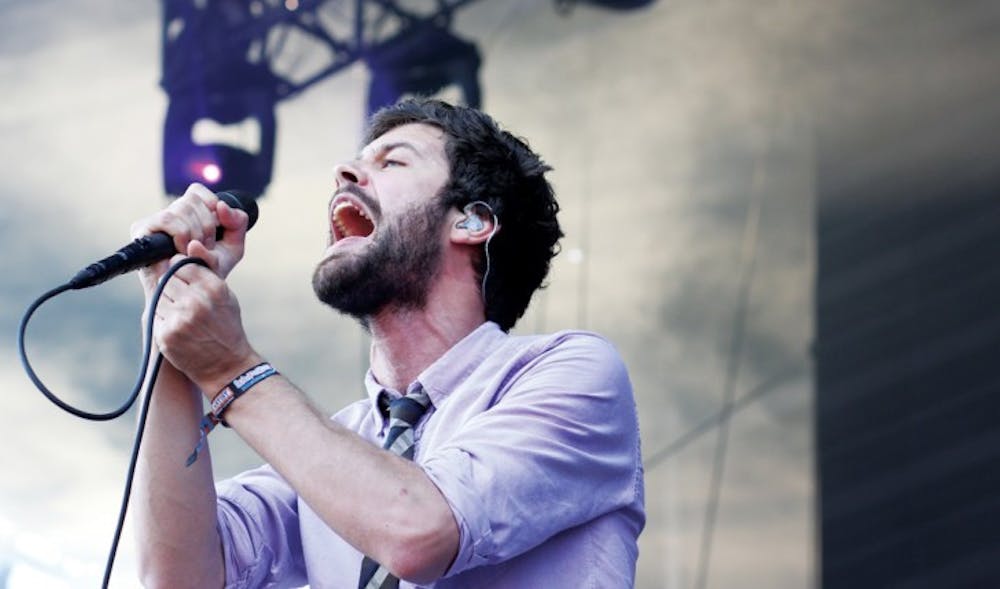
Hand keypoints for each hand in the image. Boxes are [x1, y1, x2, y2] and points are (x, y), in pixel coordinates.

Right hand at [130, 183, 248, 299]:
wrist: (190, 293)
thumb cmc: (209, 270)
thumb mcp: (233, 246)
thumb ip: (237, 223)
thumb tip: (222, 205)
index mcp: (187, 213)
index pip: (197, 191)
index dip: (211, 205)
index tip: (217, 228)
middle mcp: (169, 213)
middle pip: (191, 200)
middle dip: (206, 226)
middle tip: (206, 247)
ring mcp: (154, 221)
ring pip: (181, 208)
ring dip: (195, 232)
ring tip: (194, 251)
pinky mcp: (141, 230)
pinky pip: (167, 219)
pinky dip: (182, 233)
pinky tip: (183, 250)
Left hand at [151, 252, 259, 394]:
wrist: (227, 366)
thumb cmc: (226, 327)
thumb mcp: (225, 294)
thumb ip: (207, 269)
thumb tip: (191, 244)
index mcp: (213, 287)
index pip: (180, 263)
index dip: (181, 272)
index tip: (186, 282)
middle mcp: (195, 301)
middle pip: (166, 278)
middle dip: (172, 287)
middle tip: (184, 302)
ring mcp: (179, 318)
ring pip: (158, 296)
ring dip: (166, 303)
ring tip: (183, 316)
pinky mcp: (166, 334)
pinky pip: (154, 316)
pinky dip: (163, 320)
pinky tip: (179, 329)